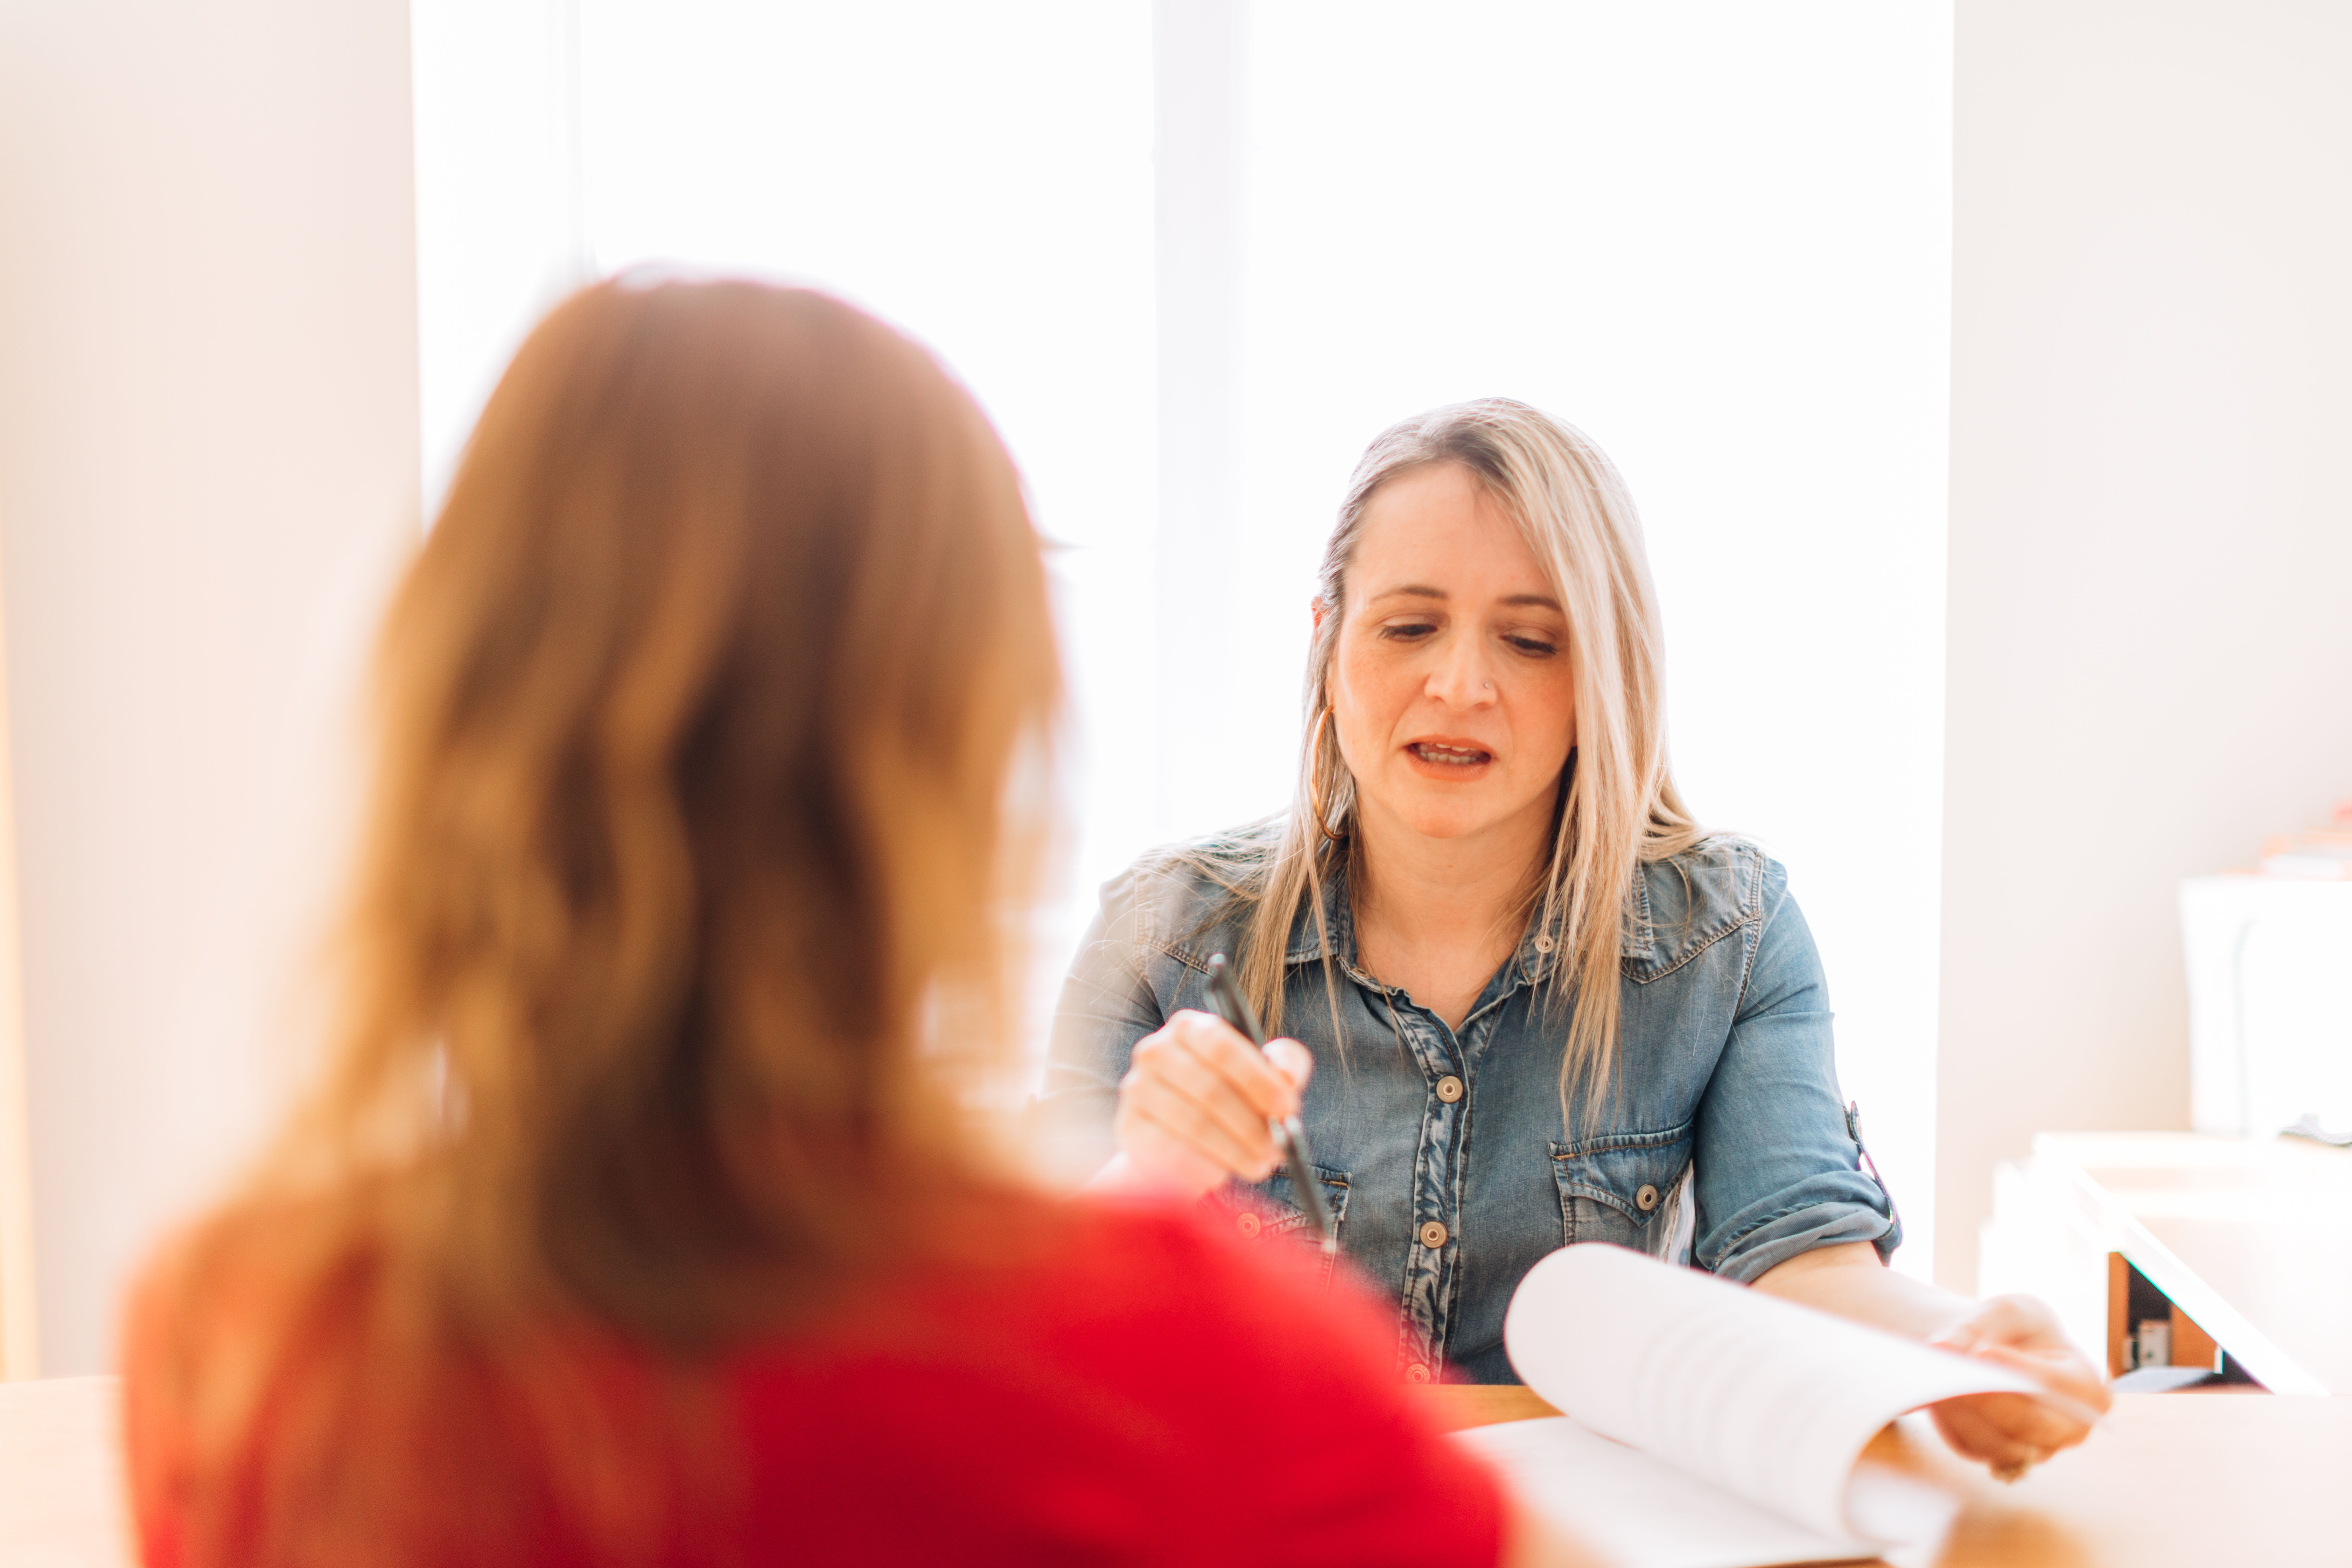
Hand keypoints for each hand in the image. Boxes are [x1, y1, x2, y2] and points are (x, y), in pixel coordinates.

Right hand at [1110, 1010, 1312, 1198]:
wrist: (1175, 1136)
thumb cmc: (1227, 1098)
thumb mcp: (1261, 1074)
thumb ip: (1285, 1063)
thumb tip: (1287, 1077)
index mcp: (1189, 1027)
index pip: (1222, 1046)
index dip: (1258, 1079)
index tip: (1287, 1108)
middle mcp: (1155, 1051)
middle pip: (1210, 1090)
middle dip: (1252, 1125)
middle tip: (1278, 1149)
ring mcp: (1136, 1089)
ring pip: (1193, 1124)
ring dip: (1234, 1151)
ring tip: (1260, 1166)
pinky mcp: (1128, 1127)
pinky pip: (1170, 1151)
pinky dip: (1203, 1166)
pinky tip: (1223, 1174)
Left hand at [1927, 1294, 2112, 1478]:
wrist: (1999, 1349)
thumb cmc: (2017, 1330)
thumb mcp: (2007, 1310)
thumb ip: (1980, 1324)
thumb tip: (1946, 1348)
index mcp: (2087, 1390)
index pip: (2056, 1385)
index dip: (2020, 1370)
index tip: (1983, 1352)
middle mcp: (2067, 1430)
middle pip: (2029, 1425)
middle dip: (1988, 1401)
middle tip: (1951, 1375)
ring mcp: (2033, 1449)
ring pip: (1997, 1445)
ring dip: (1962, 1416)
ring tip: (1932, 1384)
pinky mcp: (1995, 1454)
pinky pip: (1971, 1447)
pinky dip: (1948, 1424)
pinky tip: (1928, 1397)